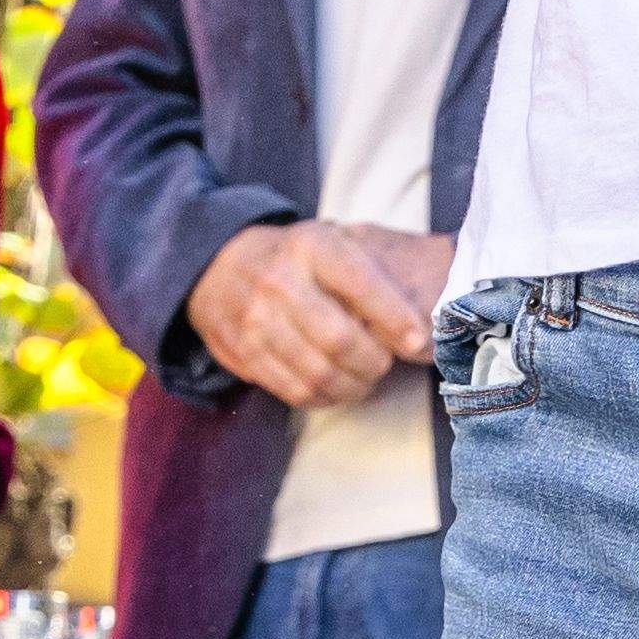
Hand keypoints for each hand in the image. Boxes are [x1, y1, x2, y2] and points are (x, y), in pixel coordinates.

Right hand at [186, 217, 440, 411]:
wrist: (218, 266)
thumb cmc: (296, 257)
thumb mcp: (331, 242)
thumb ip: (371, 271)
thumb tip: (420, 317)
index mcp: (312, 247)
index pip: (361, 284)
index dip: (396, 317)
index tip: (419, 340)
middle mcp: (280, 282)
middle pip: (339, 339)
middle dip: (374, 361)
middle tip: (386, 363)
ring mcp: (256, 320)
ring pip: (318, 372)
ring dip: (353, 385)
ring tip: (366, 379)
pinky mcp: (243, 354)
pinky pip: (293, 390)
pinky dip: (324, 397)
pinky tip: (337, 388)